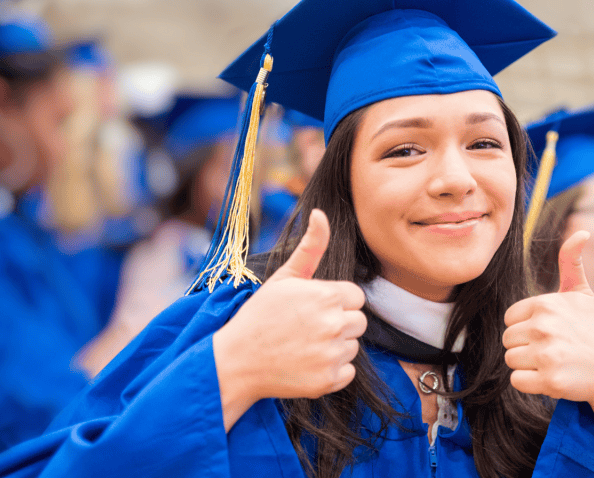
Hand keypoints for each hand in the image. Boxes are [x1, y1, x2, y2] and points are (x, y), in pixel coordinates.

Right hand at [214, 209, 366, 428]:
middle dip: (338, 323)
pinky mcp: (329, 381)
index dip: (335, 301)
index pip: (355, 297)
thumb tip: (321, 213)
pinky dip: (331, 370)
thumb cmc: (260, 316)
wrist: (236, 362)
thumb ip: (310, 247)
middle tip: (307, 328)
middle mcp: (334, 324)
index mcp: (327, 296)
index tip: (312, 308)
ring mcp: (332, 354)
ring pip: (352, 346)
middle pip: (358, 322)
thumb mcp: (284, 277)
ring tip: (303, 345)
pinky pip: (347, 371)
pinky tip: (306, 364)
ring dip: (334, 347)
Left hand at [503, 231, 593, 425]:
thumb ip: (571, 261)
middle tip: (553, 349)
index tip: (549, 332)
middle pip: (508, 339)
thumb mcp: (582, 293)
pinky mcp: (549, 380)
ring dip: (527, 365)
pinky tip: (552, 377)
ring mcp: (546, 354)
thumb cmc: (593, 330)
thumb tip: (582, 231)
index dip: (526, 327)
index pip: (510, 318)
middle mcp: (544, 326)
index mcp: (546, 304)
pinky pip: (517, 381)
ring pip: (511, 360)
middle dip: (526, 346)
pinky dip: (530, 383)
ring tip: (553, 362)